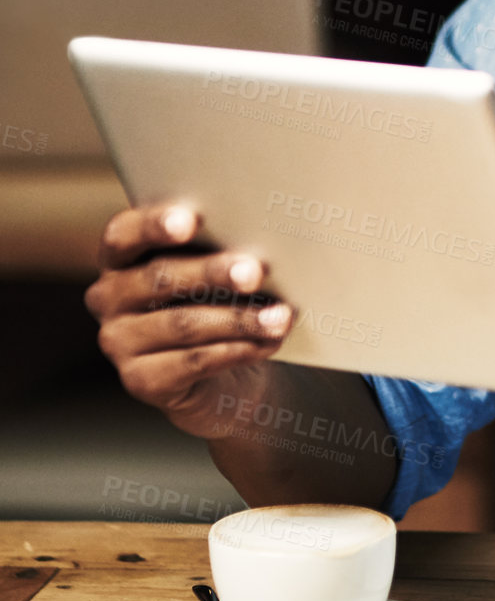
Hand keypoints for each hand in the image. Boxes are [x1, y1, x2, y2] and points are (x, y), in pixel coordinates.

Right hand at [84, 203, 294, 438]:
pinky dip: (237, 350)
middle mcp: (108, 297)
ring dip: (239, 319)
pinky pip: (193, 361)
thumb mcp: (212, 272)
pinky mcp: (141, 380)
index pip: (124, 234)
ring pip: (183, 323)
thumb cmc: (217, 303)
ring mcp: (119, 342)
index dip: (154, 225)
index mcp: (120, 257)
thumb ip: (217, 250)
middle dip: (212, 273)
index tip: (190, 220)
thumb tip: (255, 246)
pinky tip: (266, 342)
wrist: (224, 374)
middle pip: (160, 277)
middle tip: (255, 272)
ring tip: (280, 316)